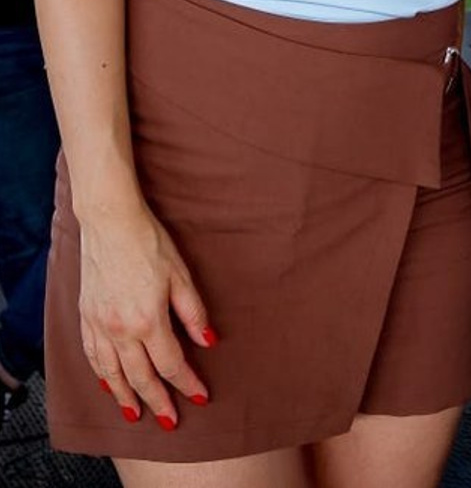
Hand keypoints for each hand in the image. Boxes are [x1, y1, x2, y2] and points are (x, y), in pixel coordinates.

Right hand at [77, 203, 215, 429]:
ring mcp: (99, 326)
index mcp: (147, 321)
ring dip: (126, 397)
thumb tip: (208, 342)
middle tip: (169, 421)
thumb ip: (193, 313)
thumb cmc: (150, 244)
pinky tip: (108, 384)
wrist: (110, 224)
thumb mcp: (181, 275)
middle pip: (140, 377)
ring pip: (112, 374)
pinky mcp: (86, 317)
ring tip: (136, 414)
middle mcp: (119, 330)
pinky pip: (92, 356)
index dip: (186, 383)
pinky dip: (102, 376)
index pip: (171, 363)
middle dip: (157, 401)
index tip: (200, 396)